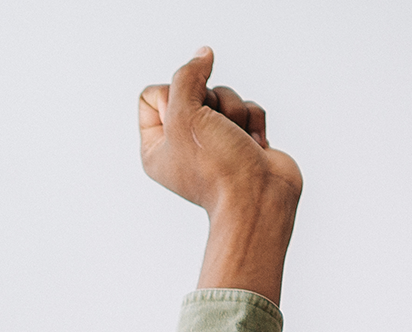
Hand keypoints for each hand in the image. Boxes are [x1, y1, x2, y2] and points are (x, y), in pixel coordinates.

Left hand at [139, 48, 300, 304]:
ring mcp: (214, 143)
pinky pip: (247, 107)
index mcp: (156, 147)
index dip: (172, 94)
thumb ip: (187, 76)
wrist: (258, 197)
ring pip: (223, 96)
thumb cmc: (216, 168)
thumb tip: (202, 54)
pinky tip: (254, 145)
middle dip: (209, 103)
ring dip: (234, 111)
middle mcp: (181, 145)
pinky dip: (253, 120)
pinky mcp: (242, 140)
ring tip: (237, 139)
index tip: (185, 118)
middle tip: (214, 130)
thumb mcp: (184, 115)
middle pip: (192, 90)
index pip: (152, 95)